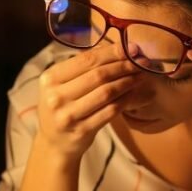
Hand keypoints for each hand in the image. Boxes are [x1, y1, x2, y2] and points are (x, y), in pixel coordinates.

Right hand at [37, 42, 140, 159]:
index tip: (130, 48)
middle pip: (98, 75)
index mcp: (50, 79)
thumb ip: (82, 67)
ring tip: (140, 76)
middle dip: (123, 66)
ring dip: (127, 82)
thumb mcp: (62, 85)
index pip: (86, 60)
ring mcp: (69, 115)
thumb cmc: (63, 107)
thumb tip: (116, 48)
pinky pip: (110, 111)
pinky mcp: (82, 130)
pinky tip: (133, 93)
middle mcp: (56, 96)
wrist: (54, 143)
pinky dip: (125, 100)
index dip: (111, 52)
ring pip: (106, 93)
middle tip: (141, 62)